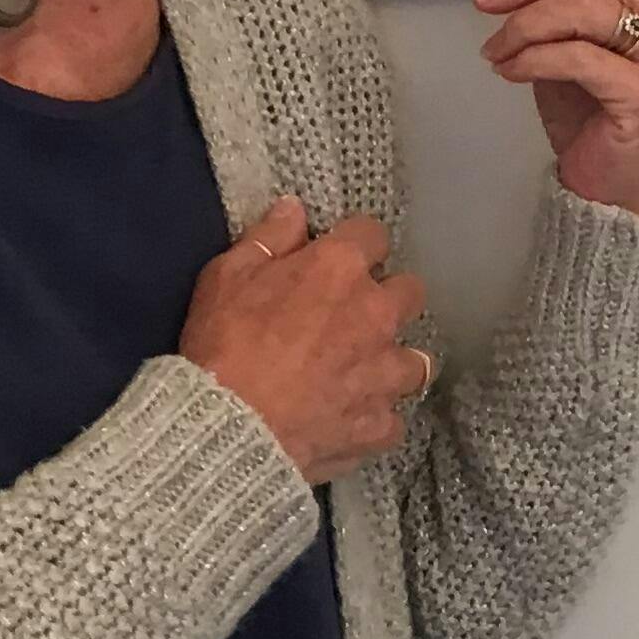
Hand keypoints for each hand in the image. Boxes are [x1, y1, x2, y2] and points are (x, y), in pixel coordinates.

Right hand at [179, 197, 431, 483]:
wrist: (228, 429)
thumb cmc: (223, 344)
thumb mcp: (227, 276)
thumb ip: (268, 238)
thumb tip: (295, 209)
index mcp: (340, 269)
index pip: (373, 234)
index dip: (354, 245)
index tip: (336, 259)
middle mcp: (376, 315)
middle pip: (410, 293)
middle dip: (386, 299)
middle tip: (351, 315)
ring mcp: (384, 373)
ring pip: (416, 360)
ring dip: (391, 361)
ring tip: (362, 373)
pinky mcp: (380, 424)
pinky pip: (392, 418)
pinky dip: (375, 417)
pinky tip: (351, 419)